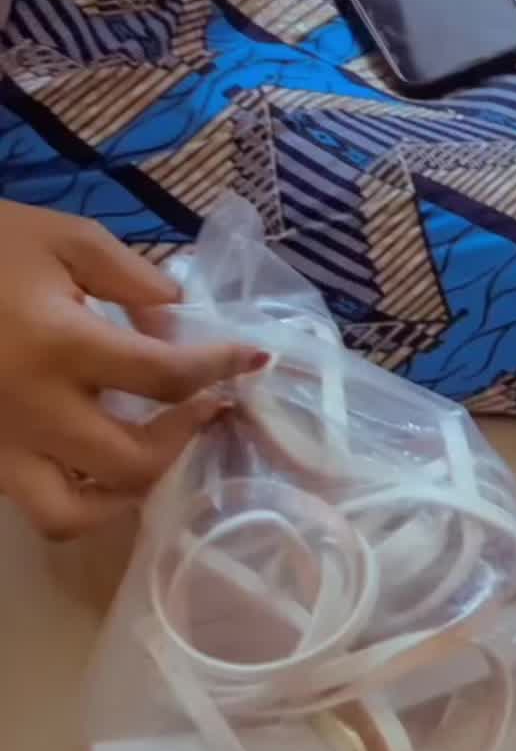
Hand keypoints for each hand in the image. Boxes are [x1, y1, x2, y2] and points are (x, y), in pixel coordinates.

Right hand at [0, 204, 265, 539]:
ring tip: (154, 446)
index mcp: (60, 346)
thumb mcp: (61, 237)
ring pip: (76, 513)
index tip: (255, 359)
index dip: (220, 368)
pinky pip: (37, 506)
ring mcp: (0, 447)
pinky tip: (100, 462)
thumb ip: (131, 275)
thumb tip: (180, 317)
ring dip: (128, 489)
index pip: (165, 376)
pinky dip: (81, 500)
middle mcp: (33, 411)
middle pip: (133, 461)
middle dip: (185, 436)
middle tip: (208, 404)